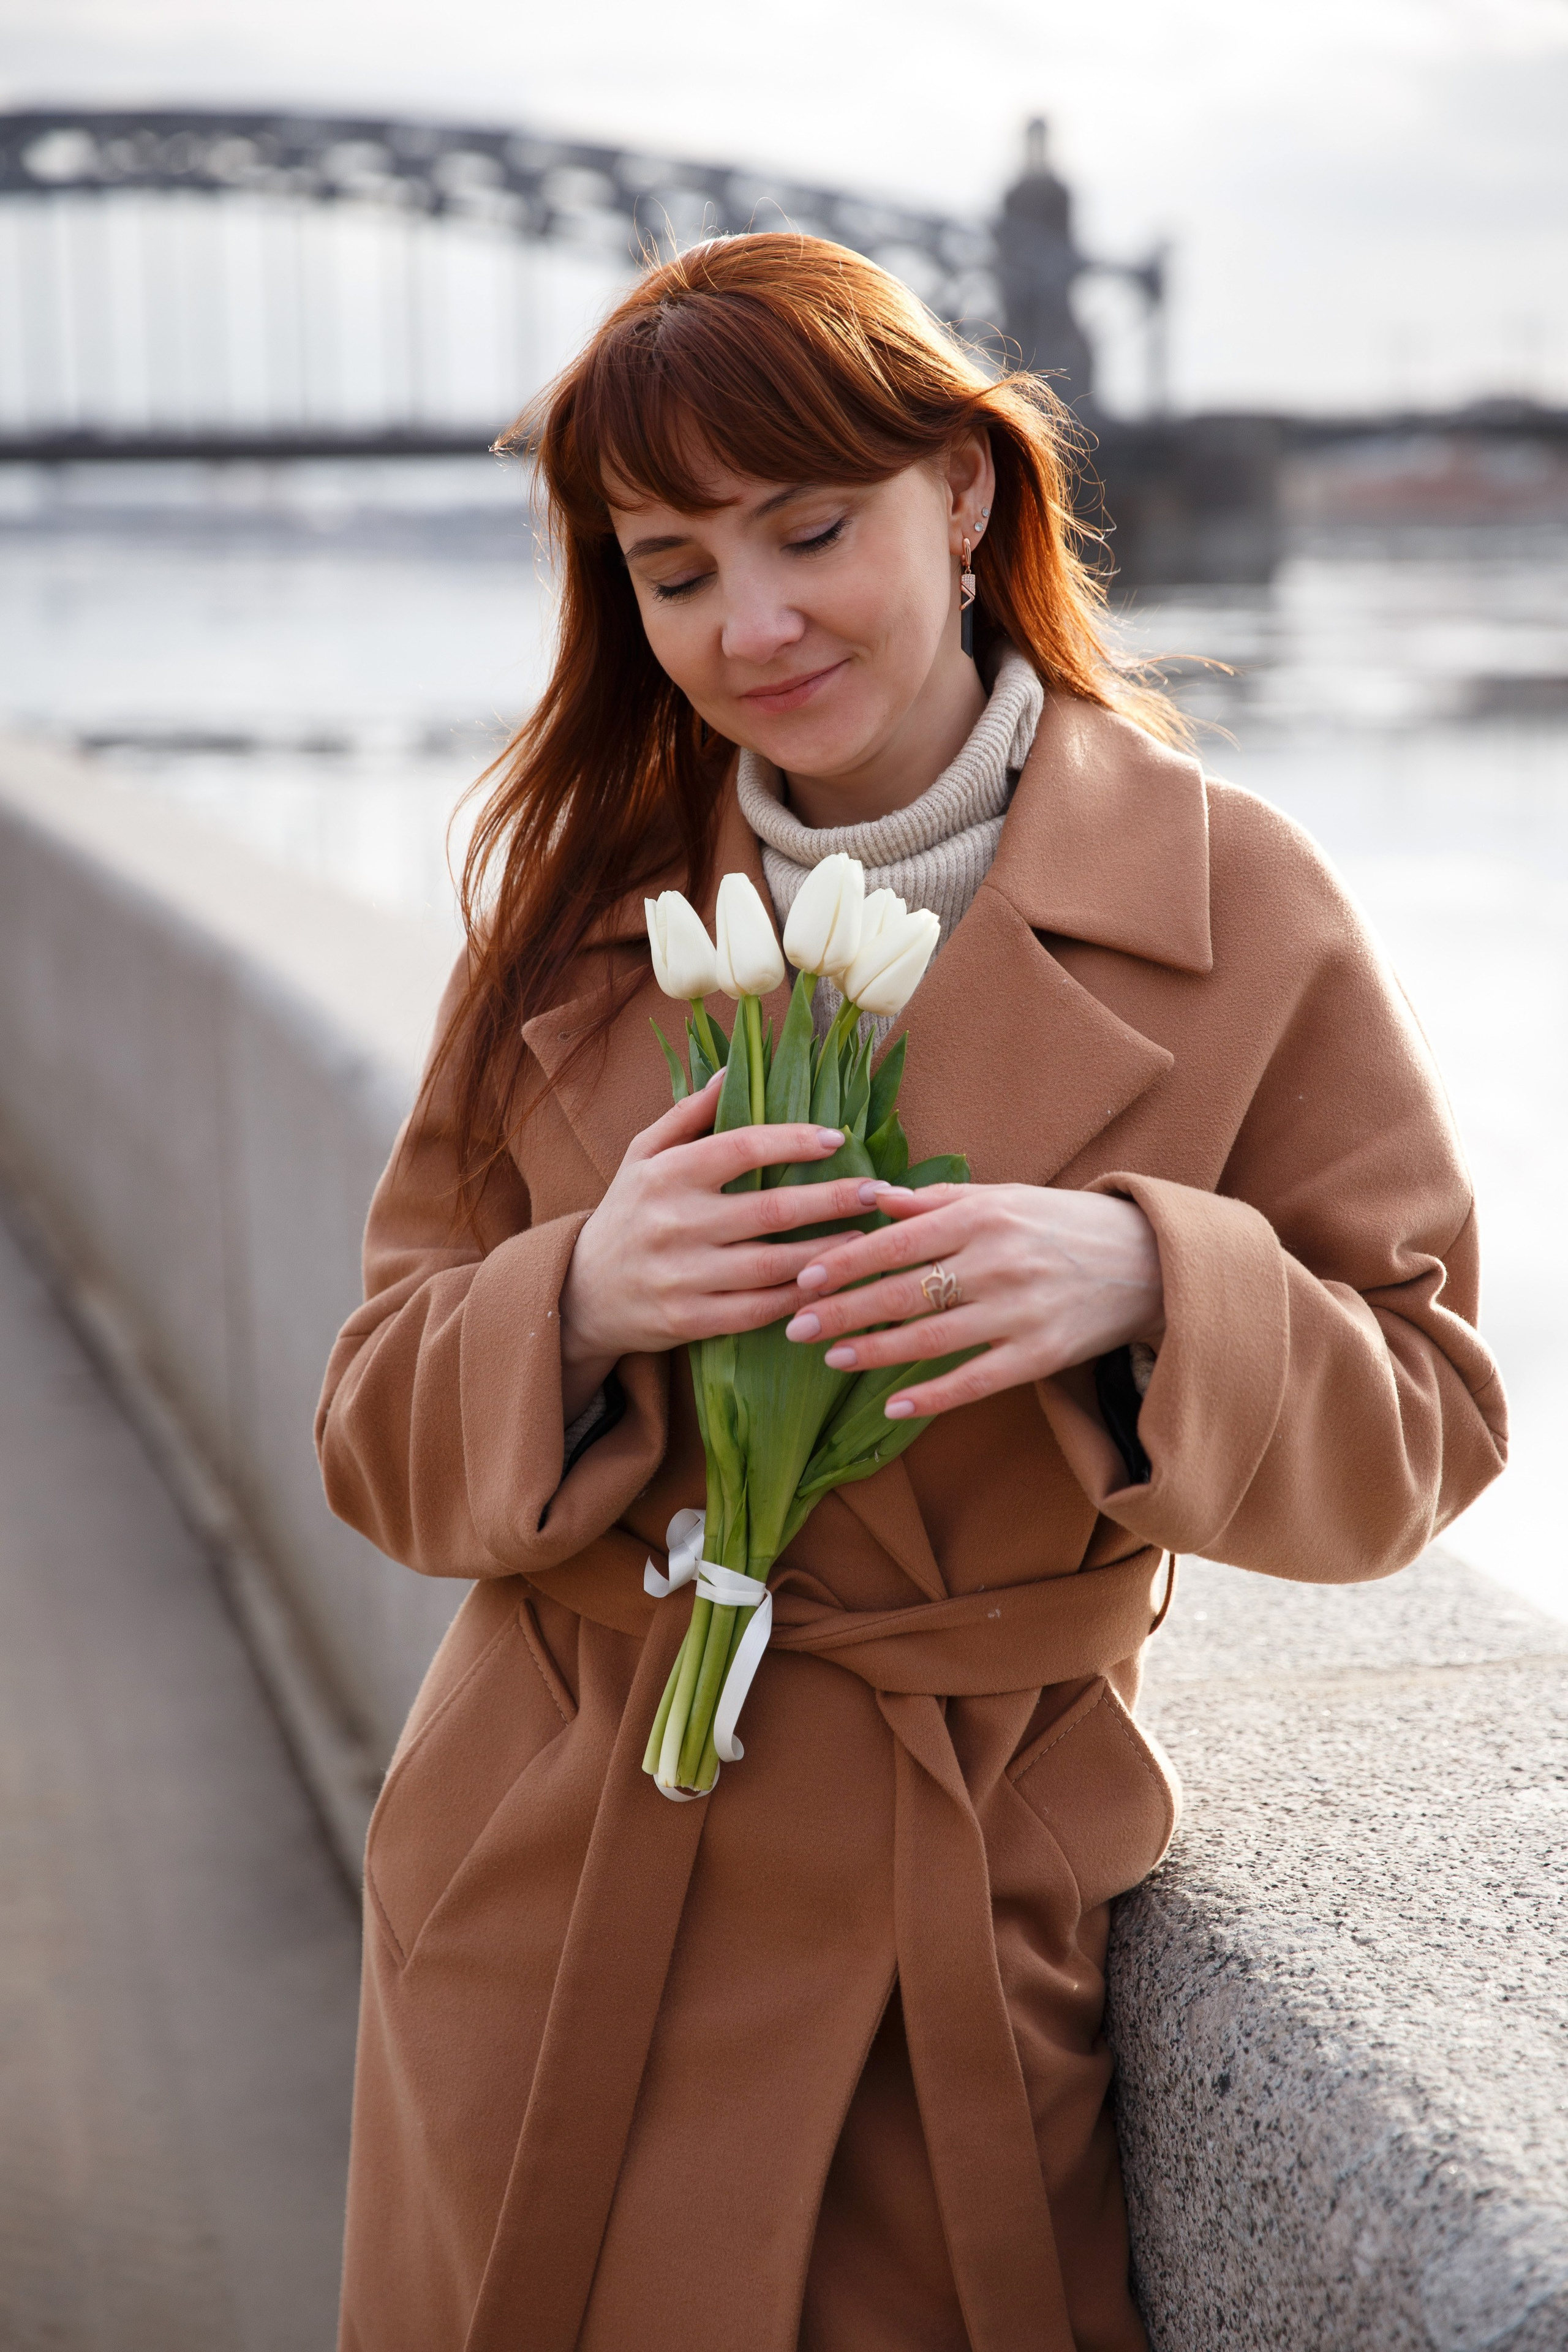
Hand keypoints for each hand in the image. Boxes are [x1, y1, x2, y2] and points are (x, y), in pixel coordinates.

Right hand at [558, 1075, 901, 1420]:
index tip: (837, 1138)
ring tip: (867, 1239)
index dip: (794, 1140)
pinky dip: (798, 1298)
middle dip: (832, 1199)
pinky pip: (758, 1310)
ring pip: (773, 1266)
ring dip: (828, 1253)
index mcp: (666, 1173)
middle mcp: (674, 1222)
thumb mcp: (642, 1154)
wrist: (582, 1291)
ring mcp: (682, 1276)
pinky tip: (828, 1285)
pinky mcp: (689, 1320)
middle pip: (771, 1209)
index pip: (742, 1147)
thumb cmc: (627, 1212)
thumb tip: (736, 1070)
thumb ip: (689, 1113)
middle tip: (877, 1191)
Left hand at [782, 1181, 1164, 1420]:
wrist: (1148, 1260)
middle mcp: (996, 1262)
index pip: (894, 1242)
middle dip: (843, 1311)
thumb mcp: (1002, 1197)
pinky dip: (931, 1397)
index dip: (843, 1263)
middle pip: (901, 1293)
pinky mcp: (1039, 1355)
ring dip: (875, 1352)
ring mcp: (1018, 1312)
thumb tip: (871, 1198)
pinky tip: (892, 1407)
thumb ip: (935, 1200)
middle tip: (795, 1326)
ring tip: (833, 1358)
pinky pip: (973, 1381)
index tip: (802, 1279)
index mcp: (980, 1216)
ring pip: (929, 1339)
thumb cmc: (1062, 1223)